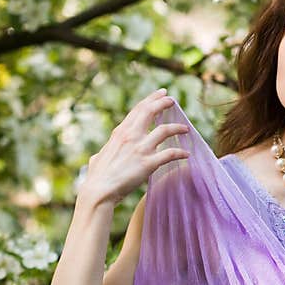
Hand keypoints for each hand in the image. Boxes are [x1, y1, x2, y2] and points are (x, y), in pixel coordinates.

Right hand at [81, 88, 189, 205]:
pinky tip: (187, 154)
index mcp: (120, 133)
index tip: (161, 93)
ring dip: (177, 127)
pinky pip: (170, 154)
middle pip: (150, 111)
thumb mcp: (98, 158)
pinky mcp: (149, 163)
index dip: (151, 100)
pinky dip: (180, 153)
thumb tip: (98, 157)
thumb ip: (103, 154)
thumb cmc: (97, 177)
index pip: (138, 110)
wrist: (100, 191)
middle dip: (163, 102)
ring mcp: (141, 148)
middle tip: (172, 100)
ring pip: (164, 130)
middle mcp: (131, 136)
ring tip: (186, 128)